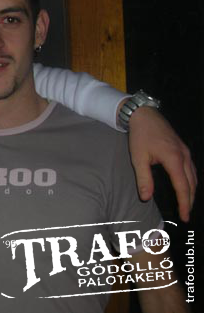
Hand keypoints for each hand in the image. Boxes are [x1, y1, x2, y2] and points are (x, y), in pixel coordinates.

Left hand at [127, 106, 196, 221]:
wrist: (144, 115)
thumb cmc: (140, 136)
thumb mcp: (138, 158)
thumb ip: (143, 179)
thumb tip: (146, 198)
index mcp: (174, 159)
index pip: (183, 187)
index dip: (184, 203)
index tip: (184, 216)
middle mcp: (184, 156)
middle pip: (192, 183)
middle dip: (189, 200)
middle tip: (186, 214)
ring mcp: (185, 151)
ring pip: (194, 176)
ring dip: (191, 191)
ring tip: (186, 203)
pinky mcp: (183, 148)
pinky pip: (191, 168)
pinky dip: (190, 180)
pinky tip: (185, 185)